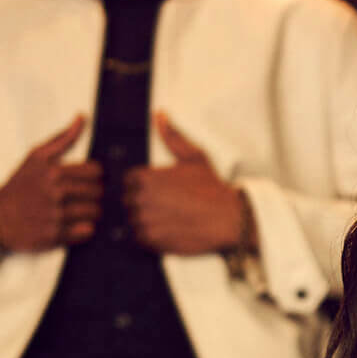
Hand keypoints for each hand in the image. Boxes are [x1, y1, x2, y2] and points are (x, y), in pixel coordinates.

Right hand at [0, 115, 102, 252]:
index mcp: (53, 172)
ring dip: (91, 211)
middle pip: (98, 192)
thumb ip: (62, 138)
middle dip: (94, 194)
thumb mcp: (36, 157)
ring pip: (95, 212)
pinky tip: (75, 224)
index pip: (96, 172)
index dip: (95, 176)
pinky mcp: (54, 236)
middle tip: (83, 196)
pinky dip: (85, 229)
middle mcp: (55, 194)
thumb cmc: (19, 184)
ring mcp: (55, 216)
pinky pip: (87, 231)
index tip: (87, 179)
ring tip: (79, 209)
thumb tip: (82, 117)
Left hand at [123, 113, 243, 256]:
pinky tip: (168, 230)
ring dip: (145, 220)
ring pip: (132, 220)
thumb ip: (172, 136)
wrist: (229, 218)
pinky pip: (139, 239)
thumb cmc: (212, 187)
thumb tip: (160, 115)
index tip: (159, 190)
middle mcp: (141, 199)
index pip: (128, 181)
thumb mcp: (194, 156)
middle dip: (142, 202)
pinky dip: (150, 236)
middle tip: (166, 204)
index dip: (143, 185)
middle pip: (128, 201)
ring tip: (168, 218)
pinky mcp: (152, 241)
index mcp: (146, 177)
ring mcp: (145, 221)